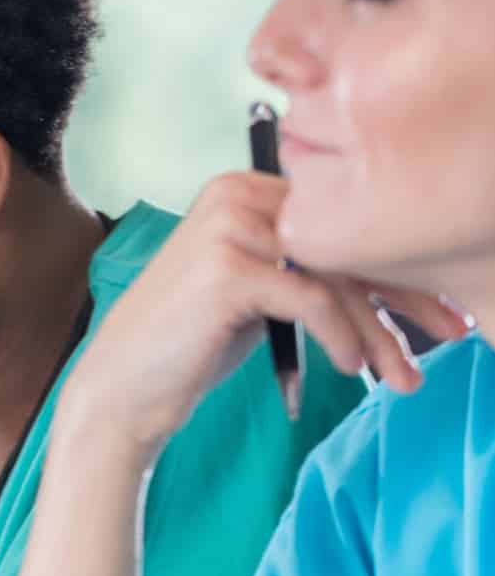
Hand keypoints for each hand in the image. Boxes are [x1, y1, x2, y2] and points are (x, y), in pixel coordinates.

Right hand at [62, 173, 470, 462]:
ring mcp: (230, 229)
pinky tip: (351, 367)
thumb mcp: (257, 291)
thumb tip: (399, 279)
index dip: (397, 267)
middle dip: (405, 297)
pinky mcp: (229, 270)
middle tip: (452, 333)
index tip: (440, 310)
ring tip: (404, 375)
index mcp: (243, 189)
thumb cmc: (189, 345)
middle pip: (347, 243)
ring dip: (380, 331)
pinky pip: (315, 301)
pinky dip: (343, 337)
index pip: (340, 222)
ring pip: (338, 275)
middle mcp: (236, 195)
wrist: (123, 387)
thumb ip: (307, 266)